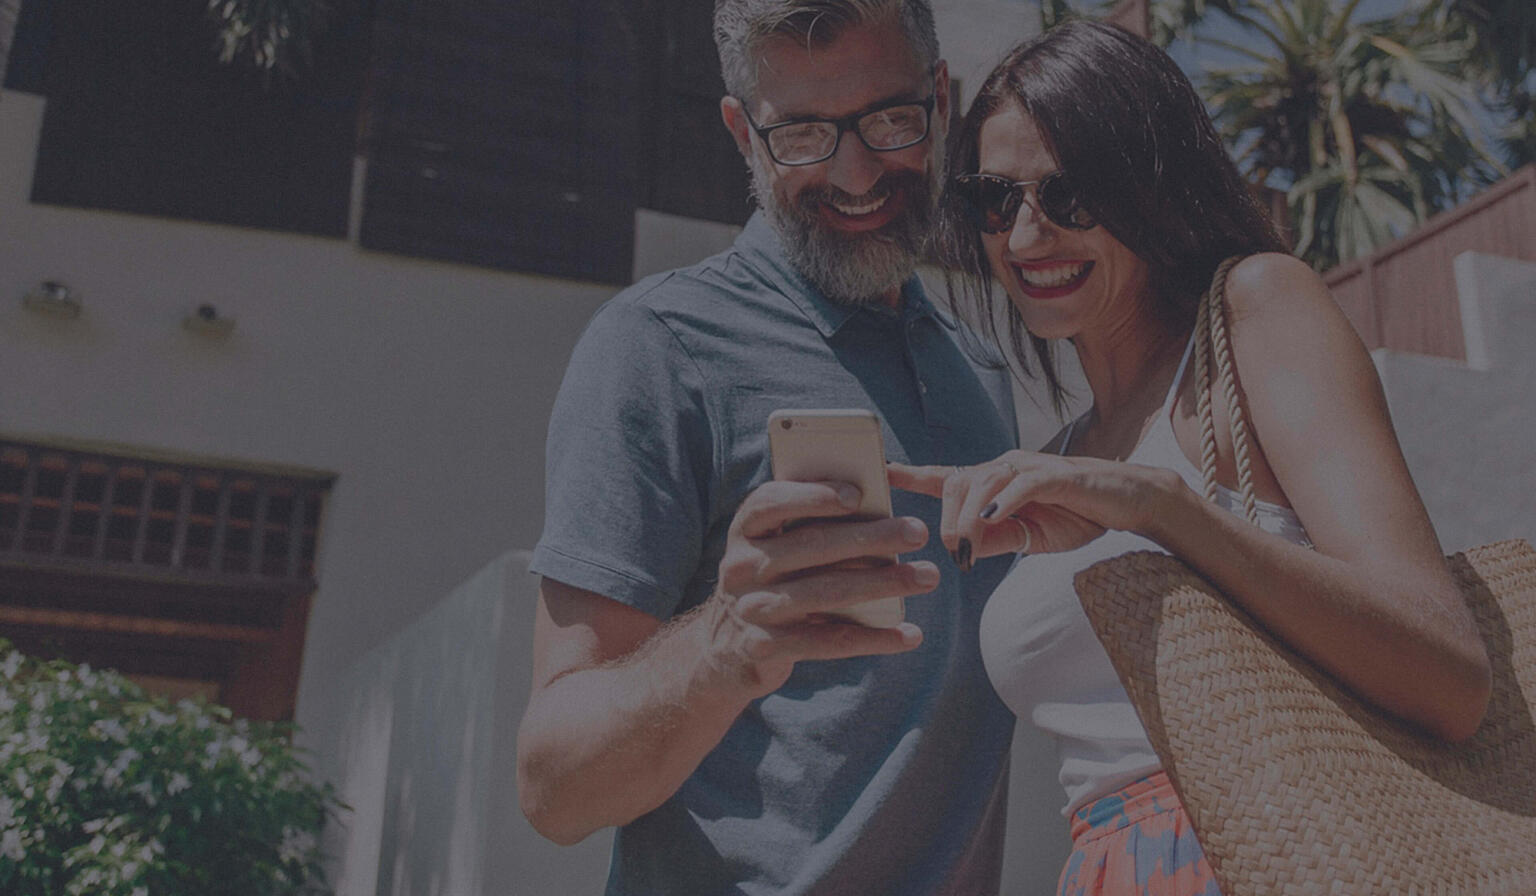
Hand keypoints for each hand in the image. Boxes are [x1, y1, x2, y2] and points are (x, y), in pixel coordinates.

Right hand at [699, 479, 937, 697]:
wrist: (724, 649)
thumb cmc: (771, 582)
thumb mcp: (775, 549)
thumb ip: (810, 527)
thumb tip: (878, 511)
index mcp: (744, 531)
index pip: (770, 502)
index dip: (812, 495)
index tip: (858, 494)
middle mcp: (742, 567)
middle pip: (812, 546)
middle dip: (871, 537)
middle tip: (918, 532)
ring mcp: (752, 609)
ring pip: (826, 592)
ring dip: (884, 584)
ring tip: (927, 577)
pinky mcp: (766, 648)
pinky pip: (829, 641)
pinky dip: (874, 638)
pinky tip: (909, 635)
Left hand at [888, 452, 1180, 568]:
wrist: (1128, 504)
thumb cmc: (1077, 516)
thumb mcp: (1028, 538)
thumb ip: (995, 540)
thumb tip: (962, 549)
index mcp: (995, 482)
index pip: (946, 475)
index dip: (911, 475)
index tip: (880, 474)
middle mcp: (1006, 467)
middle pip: (957, 481)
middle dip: (946, 518)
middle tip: (955, 553)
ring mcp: (1030, 468)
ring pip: (983, 482)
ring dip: (968, 518)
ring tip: (966, 546)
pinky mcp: (1057, 474)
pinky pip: (1021, 484)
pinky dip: (1002, 502)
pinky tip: (990, 519)